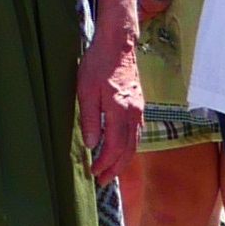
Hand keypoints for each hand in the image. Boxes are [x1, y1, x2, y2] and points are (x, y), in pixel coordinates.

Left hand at [79, 24, 147, 183]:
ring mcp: (139, 109)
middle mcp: (134, 114)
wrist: (118, 45)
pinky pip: (136, 132)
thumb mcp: (86, 91)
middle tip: (102, 180)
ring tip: (110, 170)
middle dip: (115, 168)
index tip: (94, 173)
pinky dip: (129, 146)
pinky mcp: (138, 105)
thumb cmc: (98, 65)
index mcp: (120, 111)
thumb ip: (90, 119)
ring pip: (135, 142)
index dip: (105, 163)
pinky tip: (121, 150)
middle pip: (129, 150)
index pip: (115, 147)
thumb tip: (92, 144)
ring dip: (123, 160)